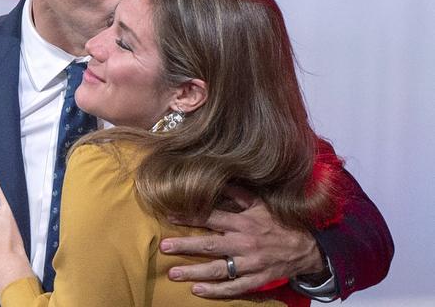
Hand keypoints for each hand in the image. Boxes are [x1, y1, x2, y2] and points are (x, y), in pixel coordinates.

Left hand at [160, 188, 324, 297]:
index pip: (211, 217)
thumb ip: (237, 193)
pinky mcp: (257, 279)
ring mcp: (250, 263)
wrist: (307, 247)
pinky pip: (234, 287)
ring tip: (173, 274)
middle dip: (185, 245)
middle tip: (164, 247)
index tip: (170, 215)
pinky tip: (198, 290)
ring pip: (218, 269)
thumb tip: (216, 180)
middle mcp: (244, 242)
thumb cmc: (279, 221)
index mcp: (243, 221)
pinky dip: (216, 291)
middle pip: (209, 244)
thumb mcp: (260, 202)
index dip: (190, 216)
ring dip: (194, 271)